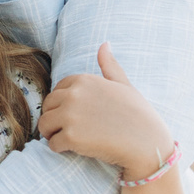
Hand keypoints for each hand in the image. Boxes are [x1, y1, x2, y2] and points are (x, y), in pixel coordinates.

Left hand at [37, 45, 171, 181]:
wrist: (149, 144)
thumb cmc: (139, 115)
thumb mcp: (124, 85)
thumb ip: (109, 65)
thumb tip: (104, 44)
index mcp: (84, 80)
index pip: (57, 89)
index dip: (64, 103)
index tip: (77, 114)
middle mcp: (74, 95)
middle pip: (47, 106)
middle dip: (54, 118)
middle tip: (70, 129)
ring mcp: (71, 116)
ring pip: (44, 124)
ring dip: (52, 133)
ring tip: (67, 139)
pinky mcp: (71, 137)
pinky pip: (51, 144)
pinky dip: (59, 148)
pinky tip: (74, 149)